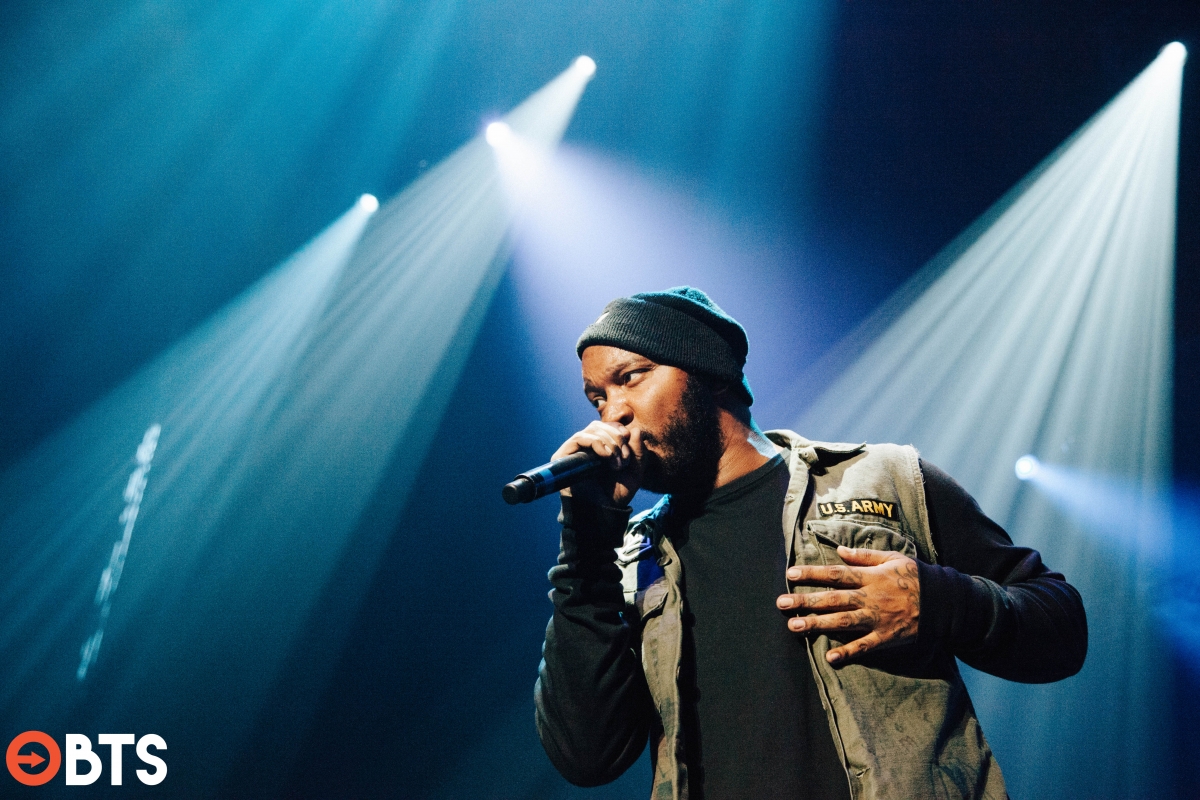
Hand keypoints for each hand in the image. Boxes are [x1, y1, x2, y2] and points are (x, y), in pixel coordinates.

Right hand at [551, 421, 642, 506]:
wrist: (602, 511)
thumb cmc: (616, 494)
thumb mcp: (635, 472)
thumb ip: (638, 452)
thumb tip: (635, 429)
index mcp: (602, 447)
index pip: (608, 426)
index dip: (620, 430)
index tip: (629, 444)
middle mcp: (587, 447)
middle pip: (600, 425)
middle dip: (616, 437)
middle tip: (624, 457)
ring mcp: (575, 451)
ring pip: (591, 430)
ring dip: (609, 441)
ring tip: (615, 461)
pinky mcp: (564, 456)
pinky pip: (579, 438)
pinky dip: (596, 442)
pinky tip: (605, 456)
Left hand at [775, 546, 919, 664]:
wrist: (945, 602)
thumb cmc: (916, 577)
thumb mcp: (893, 558)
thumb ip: (865, 556)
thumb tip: (839, 550)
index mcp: (870, 577)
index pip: (836, 574)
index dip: (812, 574)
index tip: (790, 574)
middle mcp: (870, 598)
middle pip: (832, 599)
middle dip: (805, 601)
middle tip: (781, 604)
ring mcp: (877, 619)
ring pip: (842, 622)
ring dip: (817, 624)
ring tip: (794, 626)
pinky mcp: (886, 637)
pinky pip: (864, 646)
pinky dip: (848, 652)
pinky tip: (830, 658)